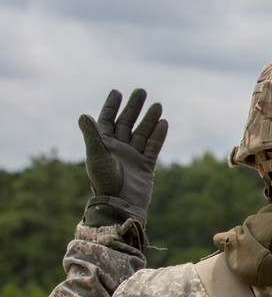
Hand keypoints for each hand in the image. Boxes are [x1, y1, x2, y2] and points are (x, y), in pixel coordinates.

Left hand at [79, 89, 167, 226]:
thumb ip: (92, 135)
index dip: (111, 106)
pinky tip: (163, 123)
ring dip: (149, 119)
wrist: (121, 205)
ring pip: (142, 133)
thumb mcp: (96, 156)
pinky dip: (158, 135)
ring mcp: (133, 156)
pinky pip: (153, 147)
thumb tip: (84, 115)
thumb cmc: (105, 182)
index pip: (107, 120)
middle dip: (134, 107)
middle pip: (127, 123)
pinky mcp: (146, 165)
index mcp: (103, 145)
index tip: (117, 92)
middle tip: (141, 91)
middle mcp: (118, 148)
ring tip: (157, 105)